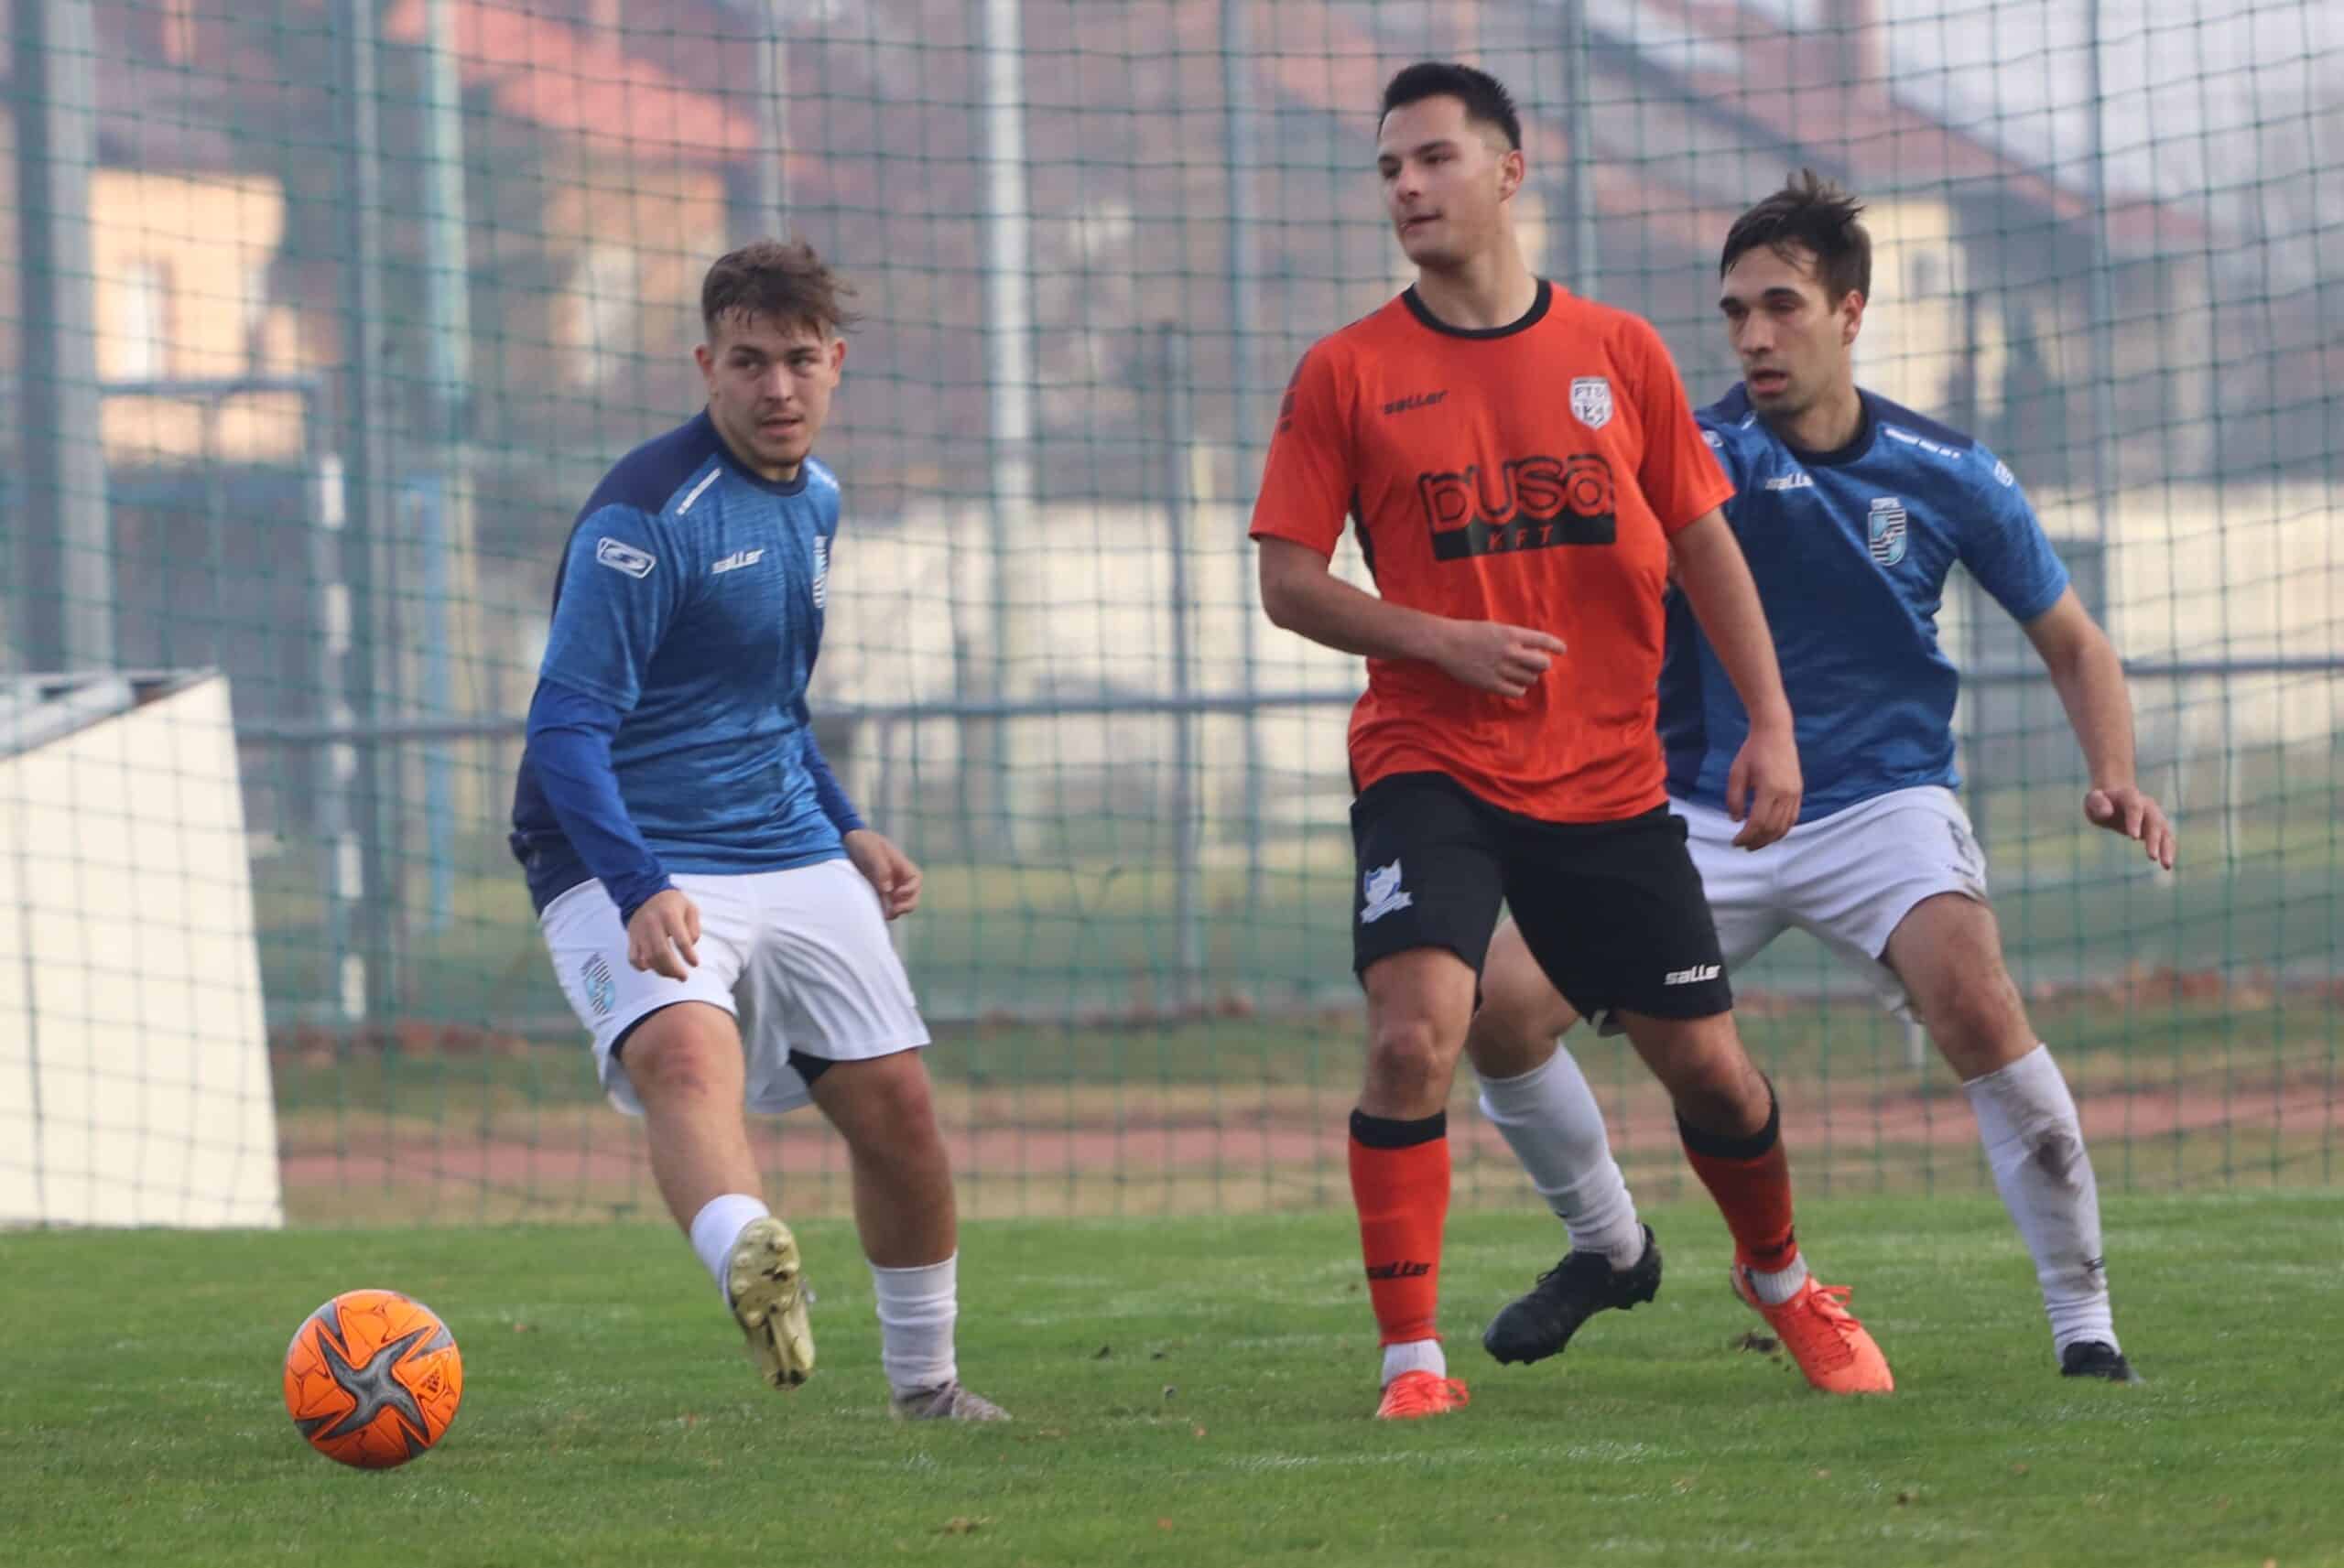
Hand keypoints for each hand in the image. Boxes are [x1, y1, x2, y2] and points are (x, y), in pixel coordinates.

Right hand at [625, 888, 700, 979]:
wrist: (644, 894)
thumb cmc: (672, 904)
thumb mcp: (690, 908)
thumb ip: (694, 927)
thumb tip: (691, 946)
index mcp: (670, 915)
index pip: (681, 940)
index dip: (689, 955)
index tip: (695, 964)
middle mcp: (653, 924)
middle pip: (662, 953)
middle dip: (674, 969)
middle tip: (683, 977)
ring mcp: (640, 932)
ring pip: (648, 958)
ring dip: (662, 971)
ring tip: (672, 974)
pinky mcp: (632, 938)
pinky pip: (633, 958)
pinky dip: (641, 967)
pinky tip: (651, 968)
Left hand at [844, 828, 922, 918]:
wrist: (850, 839)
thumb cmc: (864, 842)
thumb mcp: (872, 852)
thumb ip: (881, 870)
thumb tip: (888, 890)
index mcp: (902, 865)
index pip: (915, 881)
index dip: (910, 890)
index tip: (896, 894)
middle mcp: (898, 877)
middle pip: (912, 896)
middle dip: (906, 906)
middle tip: (893, 911)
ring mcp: (888, 884)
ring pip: (899, 903)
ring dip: (895, 911)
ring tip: (884, 916)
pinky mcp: (877, 890)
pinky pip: (885, 904)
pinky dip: (883, 910)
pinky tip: (877, 914)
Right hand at [1430, 620, 1566, 697]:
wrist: (1446, 643)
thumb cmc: (1470, 632)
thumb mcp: (1496, 628)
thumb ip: (1515, 637)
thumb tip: (1534, 649)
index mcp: (1512, 634)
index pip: (1544, 640)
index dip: (1556, 646)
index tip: (1562, 650)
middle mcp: (1510, 651)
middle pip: (1542, 663)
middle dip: (1541, 664)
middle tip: (1534, 664)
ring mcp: (1502, 669)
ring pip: (1531, 679)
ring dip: (1528, 677)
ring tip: (1518, 674)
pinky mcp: (1492, 684)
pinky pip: (1517, 691)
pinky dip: (1518, 689)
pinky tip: (1512, 685)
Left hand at [1725, 720, 1801, 849]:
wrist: (1775, 733)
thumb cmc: (1752, 751)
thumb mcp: (1736, 773)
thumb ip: (1734, 798)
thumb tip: (1735, 820)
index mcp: (1769, 789)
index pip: (1758, 823)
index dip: (1746, 836)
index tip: (1734, 842)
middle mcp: (1786, 794)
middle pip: (1772, 829)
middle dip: (1757, 841)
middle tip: (1743, 847)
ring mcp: (1795, 793)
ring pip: (1785, 826)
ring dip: (1770, 839)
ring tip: (1755, 844)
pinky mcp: (1799, 792)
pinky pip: (1792, 818)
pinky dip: (1782, 830)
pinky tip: (1771, 834)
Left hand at [2086, 785, 2175, 869]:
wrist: (2114, 799)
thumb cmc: (2100, 801)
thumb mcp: (2093, 800)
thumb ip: (2097, 803)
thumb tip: (2107, 813)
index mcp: (2129, 796)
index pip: (2134, 807)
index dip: (2135, 821)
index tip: (2134, 838)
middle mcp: (2147, 805)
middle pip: (2153, 821)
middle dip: (2154, 839)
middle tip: (2152, 857)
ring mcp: (2155, 815)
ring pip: (2164, 831)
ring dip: (2166, 848)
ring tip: (2166, 865)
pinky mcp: (2159, 826)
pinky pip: (2167, 838)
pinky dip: (2168, 851)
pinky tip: (2166, 866)